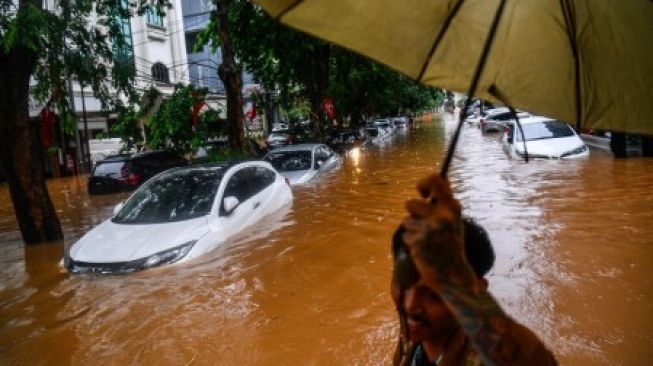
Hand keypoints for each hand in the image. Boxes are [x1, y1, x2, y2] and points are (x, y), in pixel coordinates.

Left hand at [400, 174, 475, 290]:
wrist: (453, 274)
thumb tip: (433, 180)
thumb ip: (443, 202)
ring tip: (426, 240)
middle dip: (412, 214)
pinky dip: (412, 243)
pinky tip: (424, 250)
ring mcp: (429, 229)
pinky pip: (406, 235)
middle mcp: (442, 216)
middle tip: (424, 226)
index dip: (423, 183)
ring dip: (412, 230)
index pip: (435, 180)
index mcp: (452, 208)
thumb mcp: (452, 221)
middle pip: (410, 203)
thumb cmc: (450, 245)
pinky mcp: (418, 241)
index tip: (422, 192)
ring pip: (406, 220)